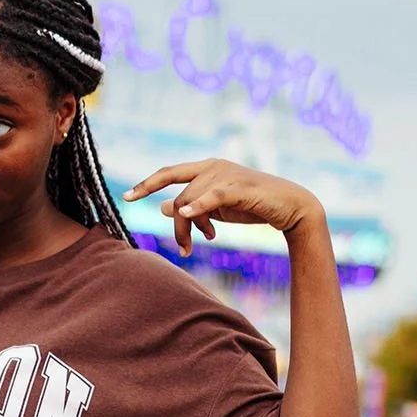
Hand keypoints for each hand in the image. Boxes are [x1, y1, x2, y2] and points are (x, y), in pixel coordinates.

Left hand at [124, 159, 323, 254]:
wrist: (289, 207)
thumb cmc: (253, 206)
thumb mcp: (216, 209)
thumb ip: (192, 207)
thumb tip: (163, 207)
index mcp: (206, 168)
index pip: (169, 173)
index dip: (147, 184)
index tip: (126, 197)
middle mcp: (212, 167)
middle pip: (178, 196)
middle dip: (174, 224)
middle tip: (181, 248)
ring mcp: (225, 175)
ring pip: (190, 203)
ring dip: (189, 230)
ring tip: (195, 247)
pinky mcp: (238, 188)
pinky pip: (211, 196)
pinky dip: (198, 206)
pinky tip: (187, 217)